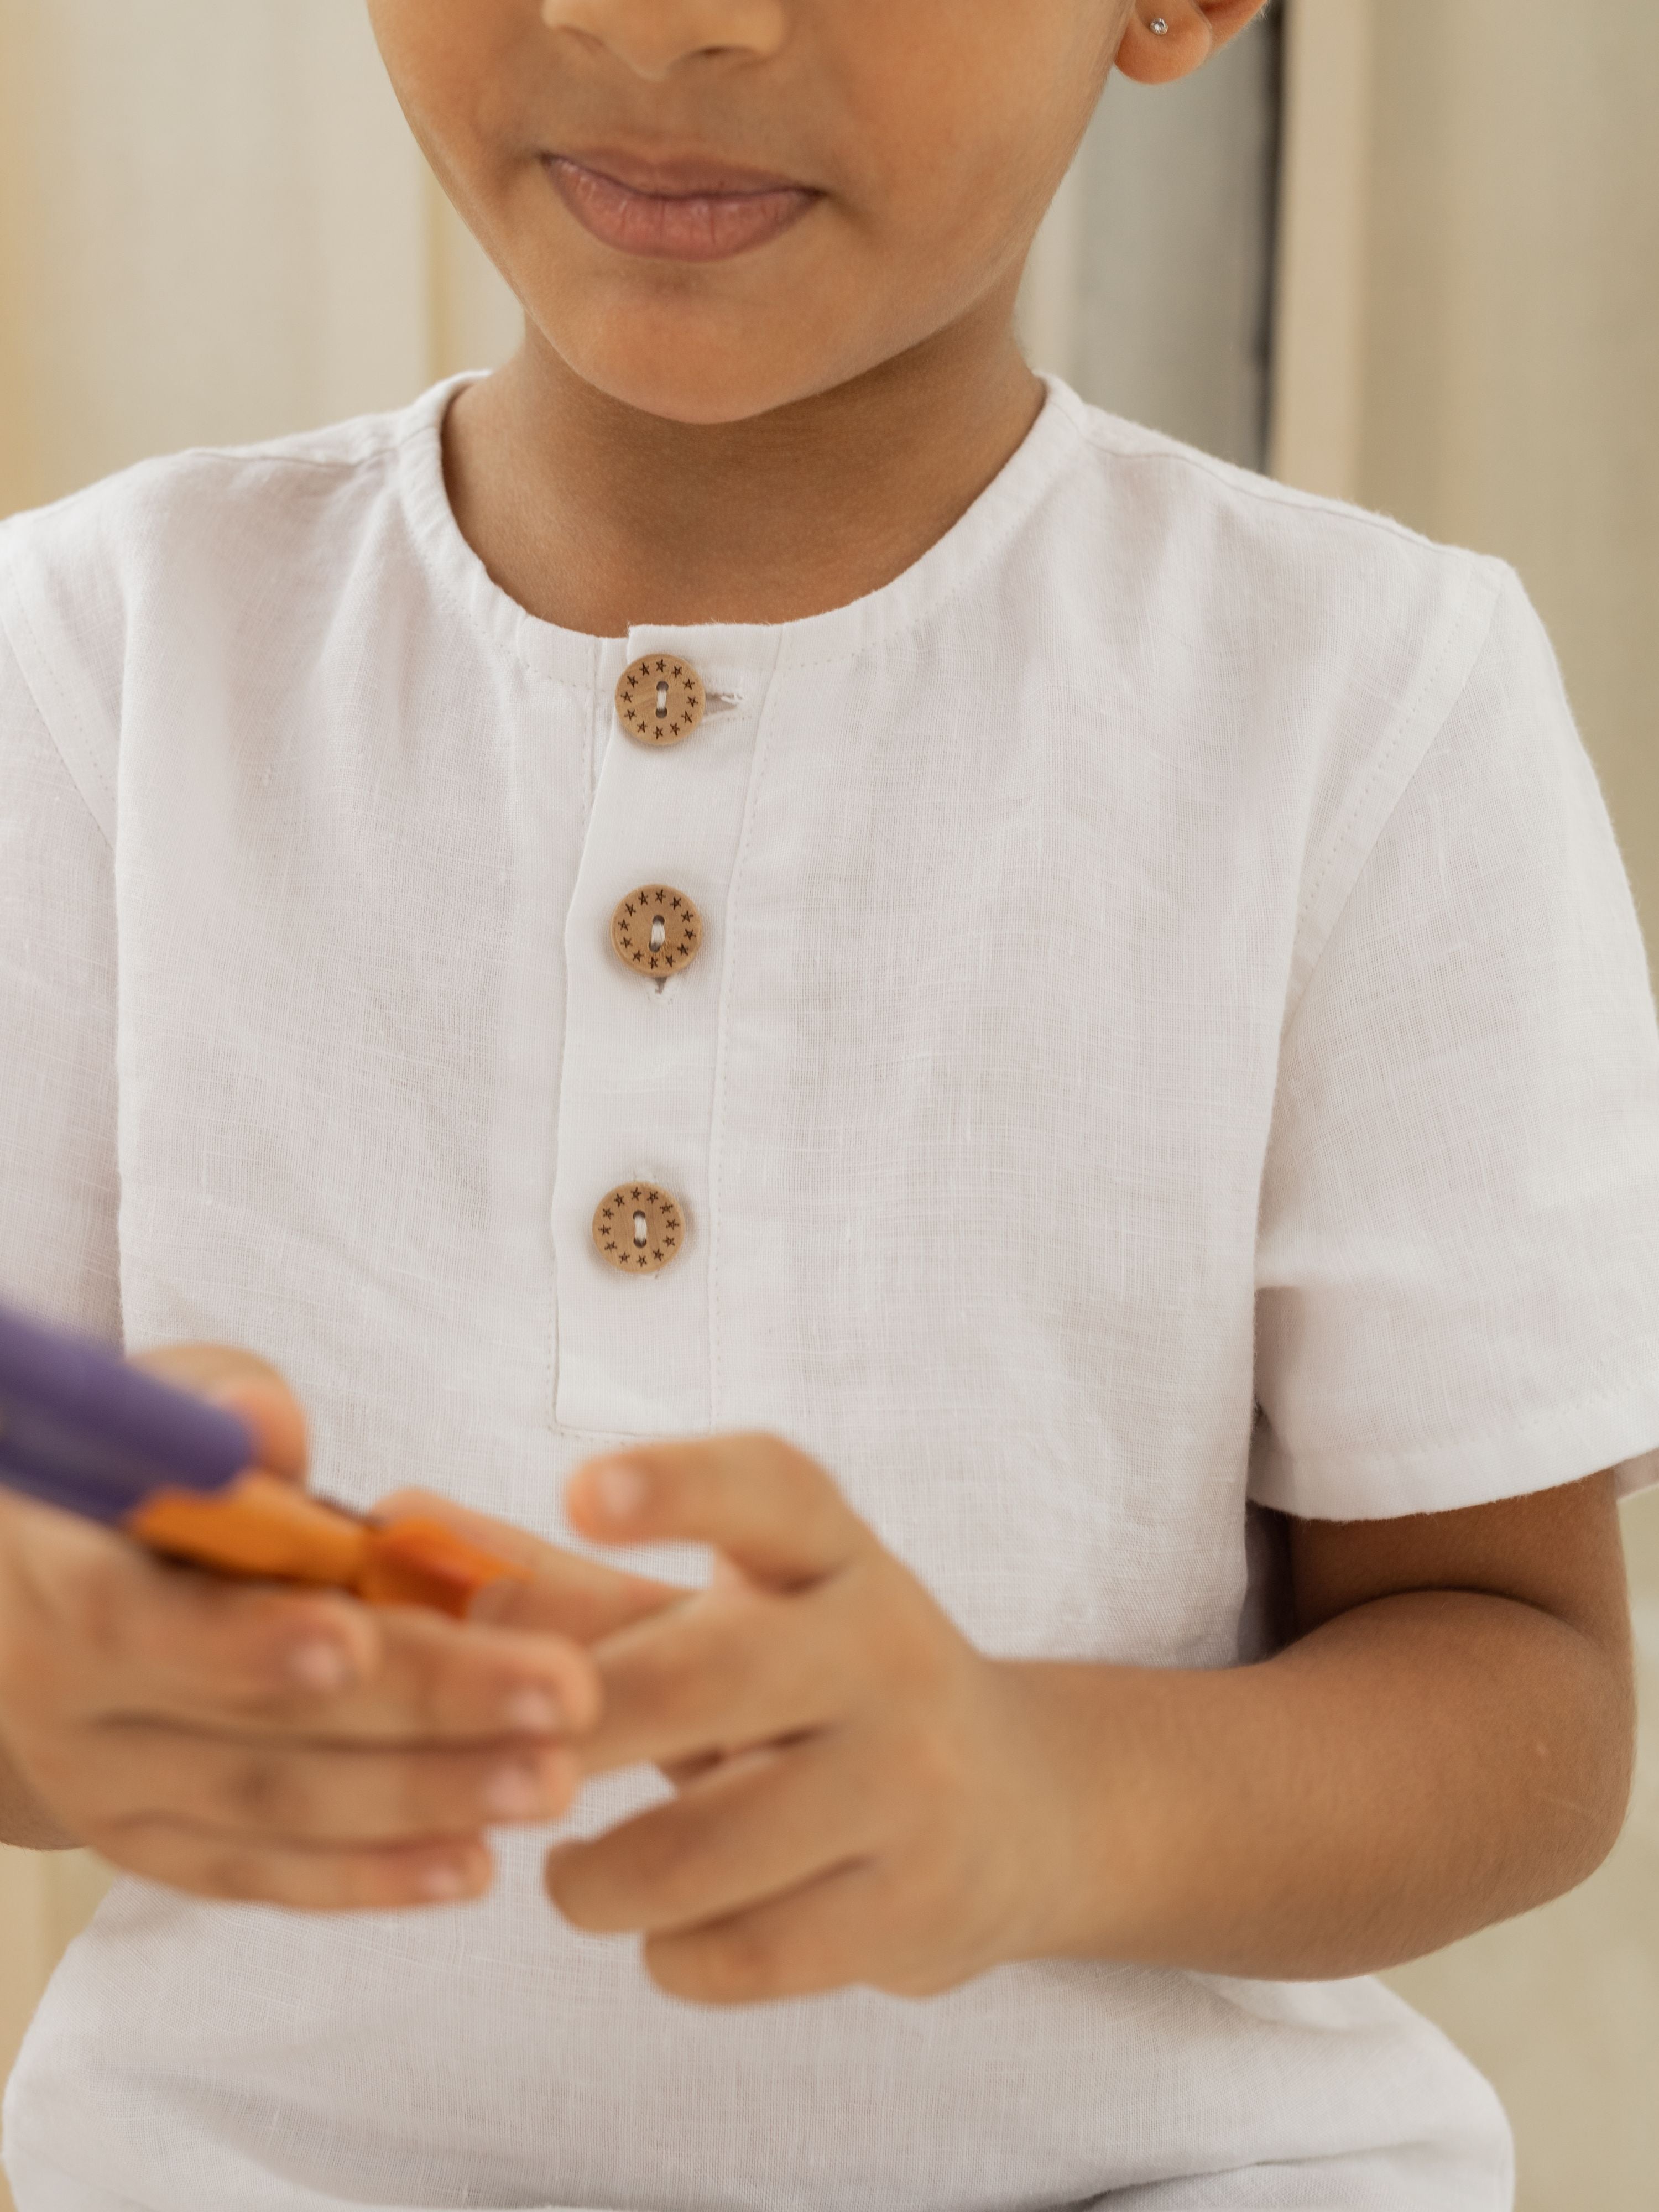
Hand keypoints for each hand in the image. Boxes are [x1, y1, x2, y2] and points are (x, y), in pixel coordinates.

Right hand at [0, 1344, 604, 1910]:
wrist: (59, 1568)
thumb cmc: (141, 1462)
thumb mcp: (161, 1402)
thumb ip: (213, 1408)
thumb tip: (260, 1431)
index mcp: (47, 1579)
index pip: (132, 1622)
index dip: (242, 1640)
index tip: (358, 1639)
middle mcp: (60, 1704)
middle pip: (244, 1728)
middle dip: (417, 1712)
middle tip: (565, 1695)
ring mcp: (106, 1788)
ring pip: (269, 1812)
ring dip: (421, 1800)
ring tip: (552, 1779)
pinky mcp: (157, 1843)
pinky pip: (264, 1872)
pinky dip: (369, 1874)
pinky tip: (475, 1861)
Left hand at [543, 1435, 1065, 2003]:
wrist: (1017, 1809)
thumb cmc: (818, 1694)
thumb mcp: (731, 1618)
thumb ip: (579, 1593)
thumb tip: (418, 1548)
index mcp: (833, 1555)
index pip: (768, 1491)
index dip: (675, 1487)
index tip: (578, 1491)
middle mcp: (887, 1647)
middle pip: (706, 1679)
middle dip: (580, 1728)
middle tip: (500, 1761)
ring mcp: (913, 1780)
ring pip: (705, 1848)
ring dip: (598, 1879)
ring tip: (572, 1876)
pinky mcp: (916, 1905)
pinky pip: (746, 1951)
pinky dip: (671, 1954)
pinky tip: (662, 1931)